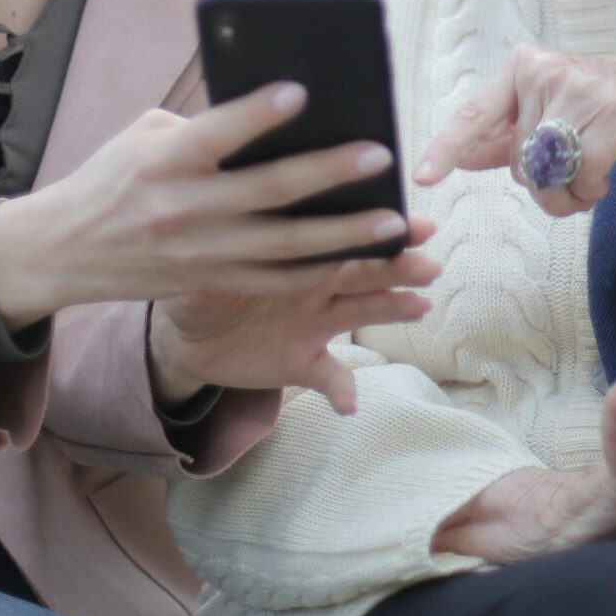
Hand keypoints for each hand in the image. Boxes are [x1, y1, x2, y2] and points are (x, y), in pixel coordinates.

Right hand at [0, 81, 435, 348]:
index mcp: (163, 161)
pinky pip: (275, 279)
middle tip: (381, 156)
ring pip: (285, 246)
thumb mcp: (144, 137)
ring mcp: (200, 253)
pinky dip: (320, 269)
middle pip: (267, 191)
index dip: (257, 114)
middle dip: (329, 174)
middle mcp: (183, 209)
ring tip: (394, 220)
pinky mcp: (210, 282)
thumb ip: (203, 125)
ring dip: (344, 234)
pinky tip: (360, 256)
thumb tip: (272, 113)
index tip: (301, 92)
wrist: (60, 252)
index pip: (215, 135)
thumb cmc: (112, 177)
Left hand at [149, 218, 439, 412]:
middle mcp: (317, 283)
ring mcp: (314, 323)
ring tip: (419, 306)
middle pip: (366, 271)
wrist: (186, 329)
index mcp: (298, 250)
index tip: (411, 223)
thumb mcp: (205, 252)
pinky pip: (328, 376)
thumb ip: (222, 237)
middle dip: (399, 266)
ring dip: (392, 309)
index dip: (378, 228)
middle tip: (429, 264)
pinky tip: (350, 403)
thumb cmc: (200, 274)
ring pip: (361, 313)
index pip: (344, 233)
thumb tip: (224, 212)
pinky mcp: (300, 362)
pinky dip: (341, 390)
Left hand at [414, 45, 615, 217]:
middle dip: (545, 183)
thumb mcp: (555, 121)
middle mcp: (547, 71)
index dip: (447, 147)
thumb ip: (508, 137)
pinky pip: (581, 178)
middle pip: (518, 161)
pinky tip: (609, 175)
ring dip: (570, 193)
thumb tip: (460, 156)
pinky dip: (592, 192)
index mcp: (525, 68)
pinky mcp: (611, 112)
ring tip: (593, 174)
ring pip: (546, 174)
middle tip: (575, 171)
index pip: (476, 114)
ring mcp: (579, 88)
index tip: (422, 176)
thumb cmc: (612, 114)